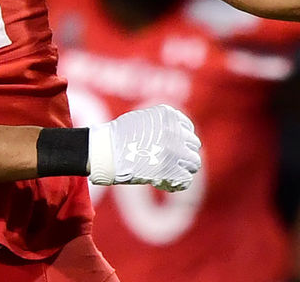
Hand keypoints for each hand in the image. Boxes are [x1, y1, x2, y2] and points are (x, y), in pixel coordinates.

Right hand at [87, 104, 201, 190]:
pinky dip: (177, 183)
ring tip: (169, 174)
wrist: (105, 151)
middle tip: (172, 163)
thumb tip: (177, 134)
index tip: (173, 148)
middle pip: (194, 145)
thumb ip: (161, 124)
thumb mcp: (142, 119)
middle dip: (184, 154)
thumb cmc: (118, 136)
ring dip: (184, 169)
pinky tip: (166, 184)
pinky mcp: (170, 170)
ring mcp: (174, 151)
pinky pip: (185, 179)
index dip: (181, 140)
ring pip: (194, 163)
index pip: (188, 129)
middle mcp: (174, 131)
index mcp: (168, 115)